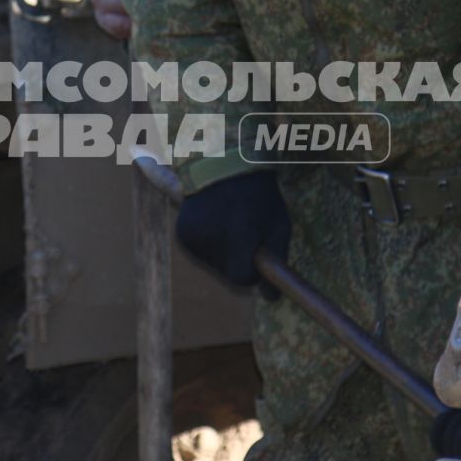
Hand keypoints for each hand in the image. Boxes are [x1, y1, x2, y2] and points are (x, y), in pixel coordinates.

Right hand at [175, 171, 289, 290]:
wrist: (226, 161)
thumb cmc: (260, 195)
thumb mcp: (278, 225)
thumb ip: (277, 261)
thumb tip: (271, 299)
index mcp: (238, 237)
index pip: (242, 279)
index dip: (253, 270)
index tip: (258, 254)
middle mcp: (211, 239)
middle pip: (226, 274)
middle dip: (238, 262)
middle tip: (246, 234)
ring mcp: (192, 237)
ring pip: (213, 265)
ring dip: (224, 253)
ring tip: (230, 223)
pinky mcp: (182, 234)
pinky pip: (200, 253)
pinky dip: (209, 245)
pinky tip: (215, 222)